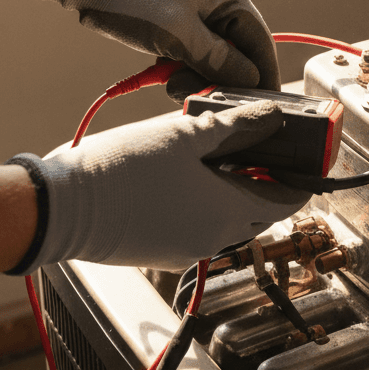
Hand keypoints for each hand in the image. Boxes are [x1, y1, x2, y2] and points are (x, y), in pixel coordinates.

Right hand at [9, 101, 311, 270]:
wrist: (61, 208)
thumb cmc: (120, 170)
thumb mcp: (183, 135)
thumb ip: (234, 125)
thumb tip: (272, 117)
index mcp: (228, 210)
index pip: (288, 199)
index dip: (302, 176)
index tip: (307, 157)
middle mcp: (215, 238)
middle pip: (262, 210)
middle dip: (270, 180)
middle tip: (264, 147)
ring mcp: (189, 250)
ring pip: (232, 219)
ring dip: (237, 190)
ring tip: (222, 154)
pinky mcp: (165, 252)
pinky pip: (203, 228)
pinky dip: (210, 204)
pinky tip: (191, 176)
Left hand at [34, 0, 279, 88]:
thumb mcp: (178, 33)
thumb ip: (218, 60)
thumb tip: (251, 81)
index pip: (260, 43)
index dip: (262, 76)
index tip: (259, 106)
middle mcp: (220, 7)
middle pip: (239, 56)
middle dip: (218, 79)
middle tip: (193, 91)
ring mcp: (199, 19)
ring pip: (214, 63)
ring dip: (195, 78)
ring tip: (170, 80)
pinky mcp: (179, 30)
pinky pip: (193, 60)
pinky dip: (181, 72)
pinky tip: (162, 73)